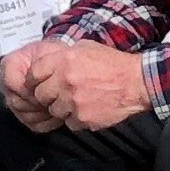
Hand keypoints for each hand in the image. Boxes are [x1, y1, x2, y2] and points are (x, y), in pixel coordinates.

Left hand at [0, 39, 147, 134]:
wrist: (136, 82)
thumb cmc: (112, 63)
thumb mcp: (85, 47)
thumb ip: (63, 56)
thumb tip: (47, 63)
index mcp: (64, 61)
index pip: (34, 73)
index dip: (33, 80)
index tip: (36, 84)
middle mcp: (65, 81)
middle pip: (40, 95)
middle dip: (47, 96)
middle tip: (58, 94)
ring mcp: (73, 102)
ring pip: (54, 111)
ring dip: (62, 108)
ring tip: (77, 100)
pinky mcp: (83, 119)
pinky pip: (69, 122)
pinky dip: (76, 118)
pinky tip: (87, 108)